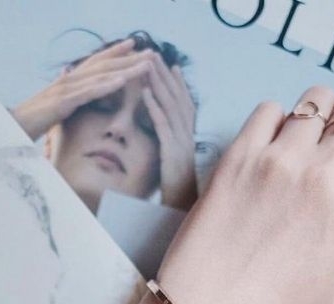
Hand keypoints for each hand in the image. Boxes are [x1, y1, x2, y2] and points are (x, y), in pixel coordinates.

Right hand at [11, 39, 154, 140]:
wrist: (8, 129)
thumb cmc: (30, 122)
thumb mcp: (53, 110)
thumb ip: (65, 99)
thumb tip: (72, 88)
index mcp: (68, 82)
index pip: (96, 64)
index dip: (116, 54)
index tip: (136, 46)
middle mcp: (68, 80)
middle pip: (103, 65)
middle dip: (129, 58)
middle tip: (153, 53)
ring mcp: (65, 90)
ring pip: (100, 75)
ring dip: (125, 68)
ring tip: (147, 64)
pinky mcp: (62, 103)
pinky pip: (88, 92)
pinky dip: (106, 85)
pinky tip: (122, 80)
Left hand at [141, 54, 197, 209]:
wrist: (185, 218)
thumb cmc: (178, 197)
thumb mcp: (176, 170)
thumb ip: (173, 153)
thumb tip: (167, 143)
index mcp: (189, 142)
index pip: (185, 106)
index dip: (179, 85)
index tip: (172, 66)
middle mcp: (188, 139)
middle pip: (178, 101)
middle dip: (166, 77)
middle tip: (155, 55)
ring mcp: (182, 146)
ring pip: (171, 108)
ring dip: (159, 84)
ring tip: (147, 65)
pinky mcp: (173, 155)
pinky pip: (162, 127)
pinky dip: (153, 107)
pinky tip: (144, 92)